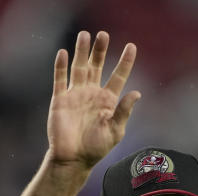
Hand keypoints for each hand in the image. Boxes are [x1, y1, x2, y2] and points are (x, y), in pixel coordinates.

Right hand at [47, 31, 140, 168]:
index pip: (118, 76)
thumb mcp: (115, 130)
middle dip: (100, 50)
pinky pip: (60, 79)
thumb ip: (124, 110)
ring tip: (85, 35)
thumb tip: (137, 93)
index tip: (132, 46)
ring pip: (79, 67)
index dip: (125, 62)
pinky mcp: (60, 100)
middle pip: (97, 66)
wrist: (72, 159)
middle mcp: (92, 94)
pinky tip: (64, 53)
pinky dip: (61, 66)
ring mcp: (76, 95)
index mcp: (108, 101)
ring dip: (82, 51)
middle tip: (103, 34)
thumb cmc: (95, 149)